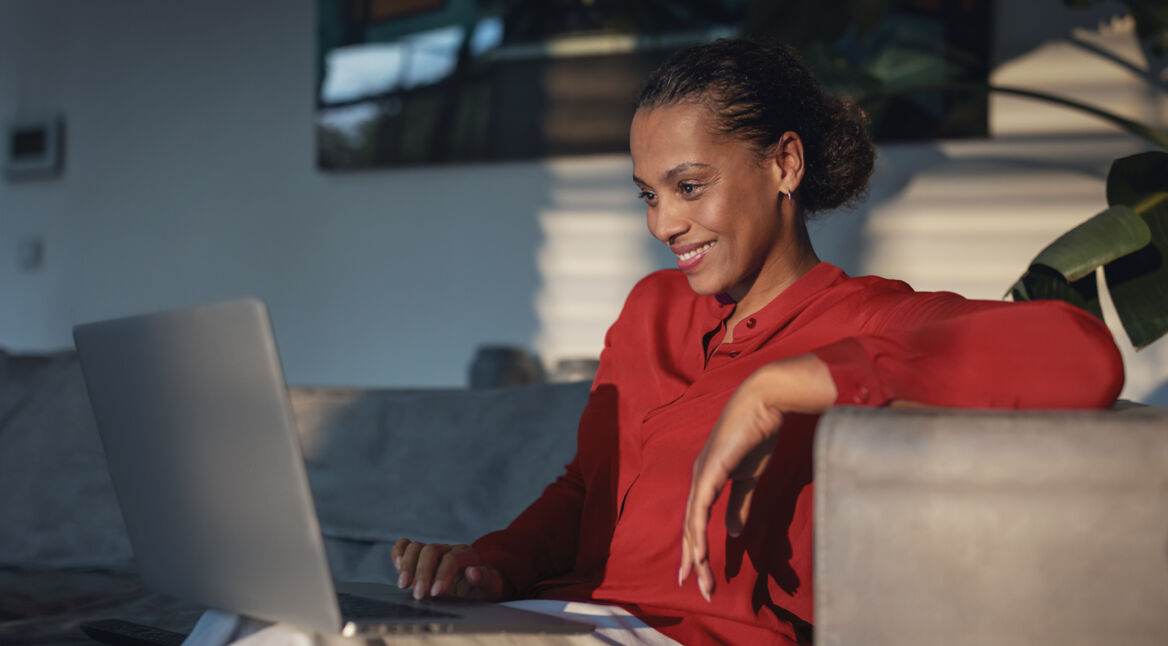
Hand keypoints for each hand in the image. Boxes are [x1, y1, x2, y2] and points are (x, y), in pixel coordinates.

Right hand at [391, 538, 511, 600]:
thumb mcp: (492, 586)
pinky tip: (396, 566)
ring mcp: (433, 553)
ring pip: (416, 547)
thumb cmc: (485, 587)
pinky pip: (406, 546)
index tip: (435, 593)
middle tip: (419, 595)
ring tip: (404, 586)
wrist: (478, 586)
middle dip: (423, 573)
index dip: (442, 574)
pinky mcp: (420, 558)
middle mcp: (448, 550)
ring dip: (407, 566)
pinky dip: (398, 553)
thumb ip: (486, 578)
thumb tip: (473, 572)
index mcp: (467, 554)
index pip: (452, 558)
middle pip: (431, 550)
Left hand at [678, 354, 836, 601]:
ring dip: (696, 554)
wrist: (764, 402)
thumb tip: (733, 532)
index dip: (694, 547)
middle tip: (694, 587)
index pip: (695, 519)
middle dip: (691, 559)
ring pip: (691, 523)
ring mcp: (701, 473)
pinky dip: (698, 531)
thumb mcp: (749, 476)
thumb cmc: (757, 433)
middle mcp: (698, 477)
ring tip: (699, 579)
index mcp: (706, 477)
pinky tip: (700, 553)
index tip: (696, 572)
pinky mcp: (710, 470)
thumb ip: (739, 504)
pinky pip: (700, 508)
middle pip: (689, 526)